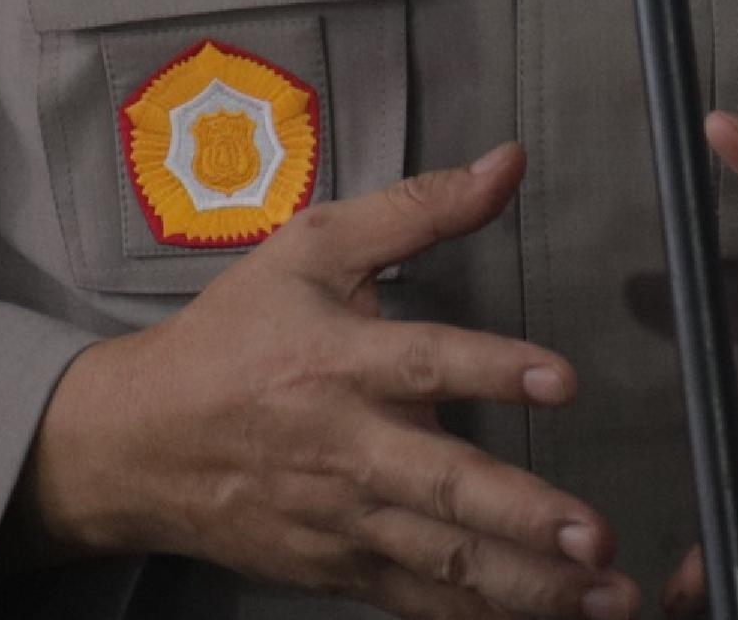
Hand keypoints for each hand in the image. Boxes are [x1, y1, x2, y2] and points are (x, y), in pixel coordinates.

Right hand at [16, 143, 634, 619]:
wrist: (135, 444)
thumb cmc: (231, 337)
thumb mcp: (310, 251)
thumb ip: (416, 209)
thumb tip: (507, 163)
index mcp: (336, 361)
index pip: (422, 363)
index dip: (491, 369)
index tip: (561, 379)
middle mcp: (343, 448)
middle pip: (441, 487)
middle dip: (523, 517)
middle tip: (594, 537)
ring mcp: (342, 519)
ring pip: (441, 560)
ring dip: (526, 585)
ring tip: (602, 596)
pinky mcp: (338, 569)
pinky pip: (418, 602)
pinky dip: (477, 617)